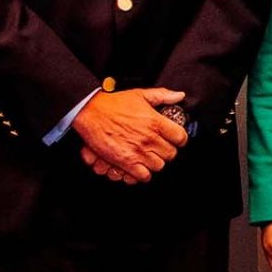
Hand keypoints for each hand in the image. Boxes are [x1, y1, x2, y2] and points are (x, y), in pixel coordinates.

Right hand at [71, 87, 188, 182]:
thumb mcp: (141, 94)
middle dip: (168, 152)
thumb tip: (179, 96)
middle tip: (161, 148)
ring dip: (155, 162)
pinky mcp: (125, 162)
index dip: (180, 139)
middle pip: (171, 154)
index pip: (181, 137)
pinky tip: (140, 167)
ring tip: (150, 157)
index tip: (176, 139)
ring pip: (159, 166)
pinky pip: (143, 176)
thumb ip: (163, 95)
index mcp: (156, 122)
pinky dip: (143, 174)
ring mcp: (138, 152)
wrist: (90, 112)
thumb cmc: (114, 103)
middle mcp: (149, 138)